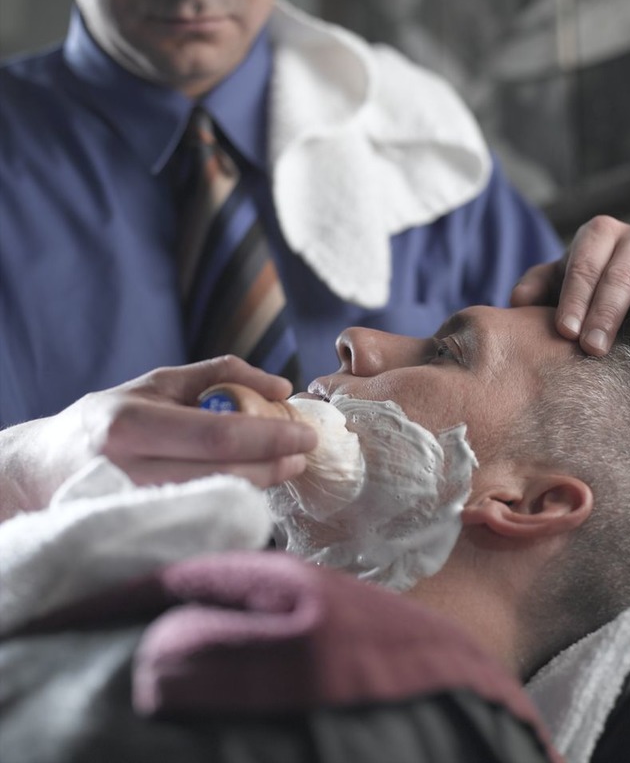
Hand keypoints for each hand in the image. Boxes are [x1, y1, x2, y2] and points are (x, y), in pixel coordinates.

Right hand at [0, 357, 317, 519]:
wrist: (42, 469)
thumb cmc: (109, 417)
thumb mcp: (158, 382)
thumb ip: (221, 374)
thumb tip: (281, 388)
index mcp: (130, 424)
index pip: (217, 435)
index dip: (269, 437)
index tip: (304, 434)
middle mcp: (126, 470)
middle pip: (220, 473)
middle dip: (272, 465)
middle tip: (301, 455)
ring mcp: (128, 511)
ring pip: (212, 502)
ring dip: (258, 486)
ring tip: (282, 469)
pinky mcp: (134, 537)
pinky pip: (197, 522)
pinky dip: (230, 505)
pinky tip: (246, 489)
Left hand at [510, 215, 629, 354]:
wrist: (629, 293)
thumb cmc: (588, 285)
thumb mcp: (560, 281)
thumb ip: (538, 285)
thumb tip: (516, 301)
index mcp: (599, 234)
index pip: (584, 265)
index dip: (574, 298)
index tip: (565, 331)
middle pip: (620, 273)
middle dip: (605, 311)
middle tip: (594, 347)